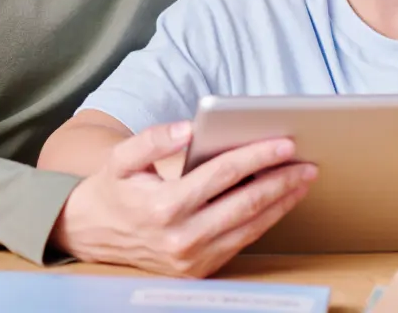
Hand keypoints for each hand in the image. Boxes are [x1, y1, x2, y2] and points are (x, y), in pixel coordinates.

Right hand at [50, 121, 315, 275]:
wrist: (89, 234)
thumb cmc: (112, 189)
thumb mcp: (121, 158)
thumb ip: (152, 139)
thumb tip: (186, 129)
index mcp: (164, 207)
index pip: (224, 175)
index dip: (258, 156)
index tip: (284, 142)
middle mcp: (182, 238)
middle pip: (246, 203)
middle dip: (282, 181)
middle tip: (308, 163)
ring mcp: (191, 259)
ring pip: (249, 227)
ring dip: (281, 203)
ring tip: (303, 180)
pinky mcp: (197, 269)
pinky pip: (240, 242)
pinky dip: (264, 220)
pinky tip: (279, 202)